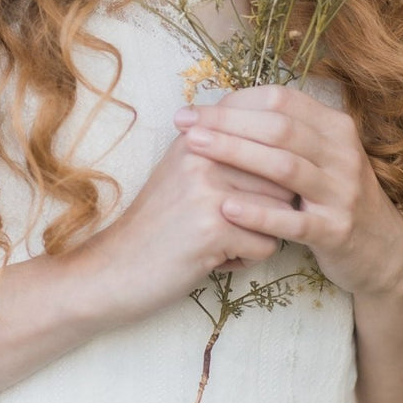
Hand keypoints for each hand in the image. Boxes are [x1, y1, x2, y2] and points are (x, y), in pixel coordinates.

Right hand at [72, 127, 301, 325]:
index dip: (274, 170)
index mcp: (199, 134)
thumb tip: (290, 142)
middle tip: (231, 222)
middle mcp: (203, 153)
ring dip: (259, 234)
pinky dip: (245, 260)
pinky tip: (212, 258)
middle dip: (268, 207)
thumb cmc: (158, 224)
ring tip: (221, 239)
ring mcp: (208, 189)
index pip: (270, 137)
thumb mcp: (184, 170)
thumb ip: (227, 149)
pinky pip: (266, 245)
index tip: (257, 190)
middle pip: (282, 178)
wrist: (113, 268)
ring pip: (280, 212)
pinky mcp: (213, 228)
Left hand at [171, 84, 402, 299]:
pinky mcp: (337, 231)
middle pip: (279, 128)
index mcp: (336, 128)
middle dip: (227, 123)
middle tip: (185, 125)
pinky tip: (226, 207)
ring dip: (236, 154)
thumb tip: (223, 109)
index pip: (281, 101)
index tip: (192, 109)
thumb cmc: (333, 198)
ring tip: (195, 151)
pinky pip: (294, 220)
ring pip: (285, 167)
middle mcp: (343, 154)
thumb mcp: (320, 157)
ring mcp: (343, 193)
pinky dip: (259, 213)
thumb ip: (285, 133)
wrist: (381, 251)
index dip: (234, 102)